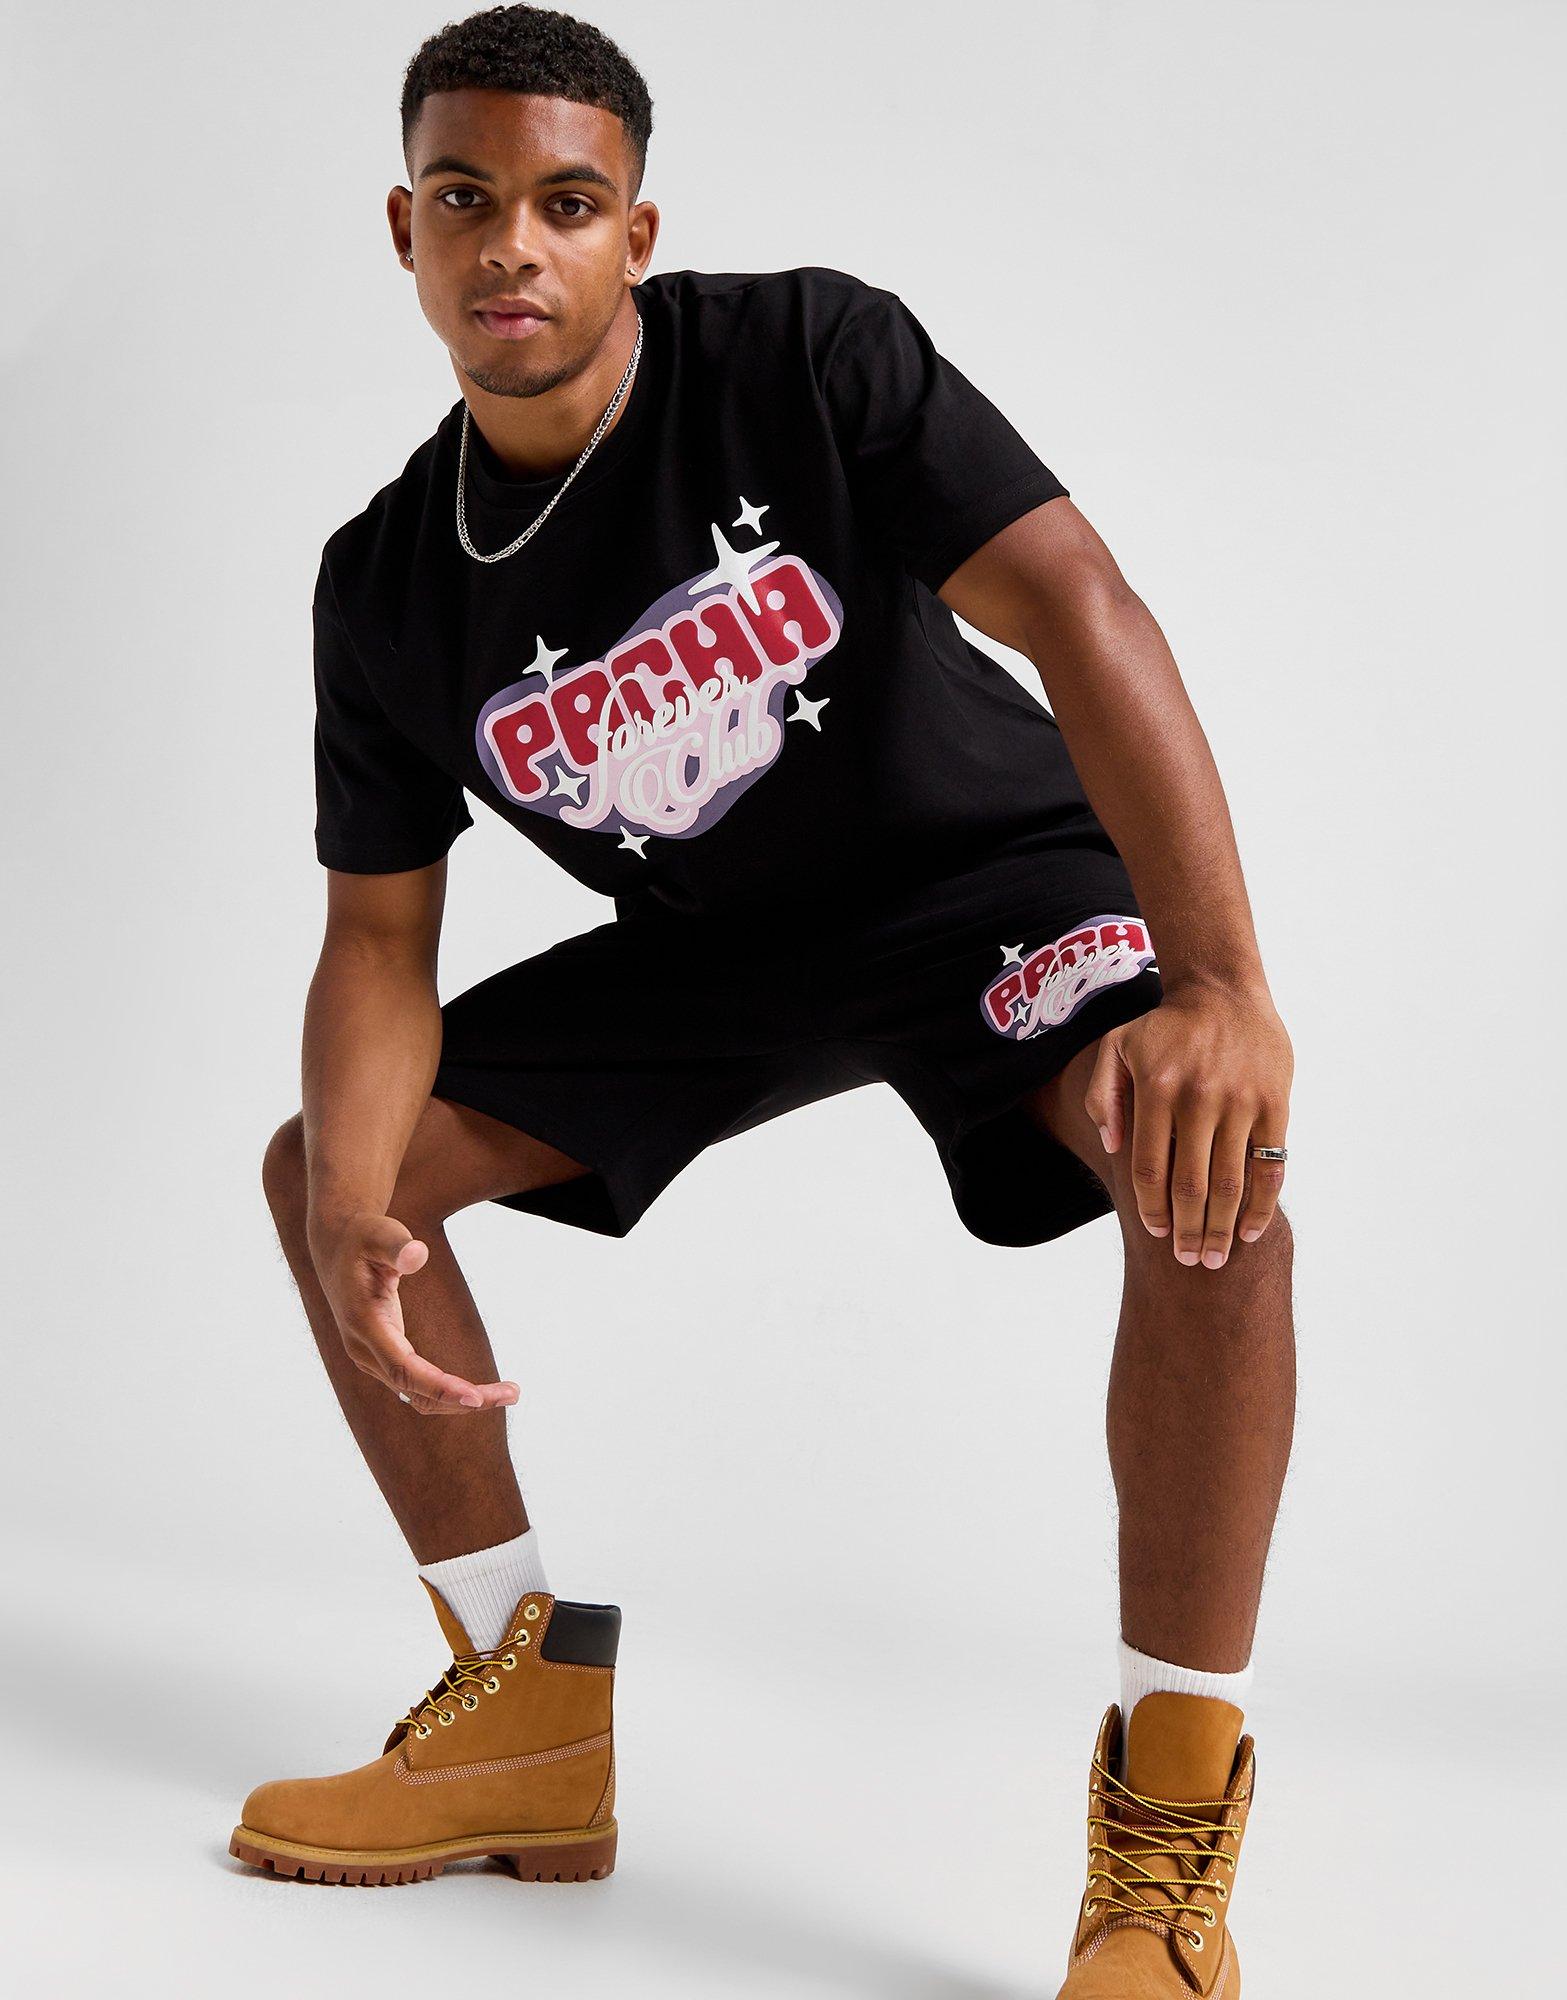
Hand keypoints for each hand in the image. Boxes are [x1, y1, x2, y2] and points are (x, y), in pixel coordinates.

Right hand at [308, 1211, 519, 1414]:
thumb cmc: (364, 1237)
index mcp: (364, 1324)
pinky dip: (448, 1392)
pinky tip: (479, 1389)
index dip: (438, 1386)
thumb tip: (418, 1255)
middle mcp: (364, 1350)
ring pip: (417, 1396)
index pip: (403, 1369)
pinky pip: (416, 1387)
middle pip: (416, 1391)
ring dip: (460, 1401)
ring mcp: (372, 1358)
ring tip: (508, 1392)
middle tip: (514, 1393)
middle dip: (464, 1399)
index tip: (474, 1398)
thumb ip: (397, 1246)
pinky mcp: (383, 1357)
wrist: (337, 1248)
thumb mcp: (380, 1233)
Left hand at [1084, 983, 1291, 1267]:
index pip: (1151, 1168)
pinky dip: (1262, 1204)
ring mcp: (1241, 1102)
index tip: (1157, 1234)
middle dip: (1189, 1232)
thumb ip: (1104, 1098)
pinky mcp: (1274, 1104)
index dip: (1152, 1209)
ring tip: (1218, 1259)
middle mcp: (1199, 1099)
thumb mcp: (1117, 1048)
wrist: (1222, 992)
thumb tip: (1112, 1149)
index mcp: (1157, 1089)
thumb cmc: (1164, 1028)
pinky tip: (1253, 1231)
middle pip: (1192, 1185)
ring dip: (1224, 1229)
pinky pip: (1270, 1165)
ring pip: (1232, 1183)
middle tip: (1190, 1263)